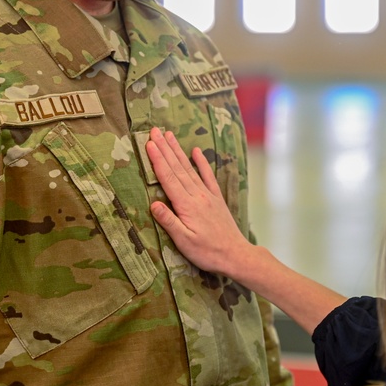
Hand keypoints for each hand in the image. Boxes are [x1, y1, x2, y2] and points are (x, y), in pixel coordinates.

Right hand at [146, 127, 251, 275]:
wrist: (236, 255)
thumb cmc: (207, 252)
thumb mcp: (184, 242)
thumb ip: (169, 222)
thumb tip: (153, 204)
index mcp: (186, 205)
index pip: (168, 178)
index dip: (157, 160)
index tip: (149, 143)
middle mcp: (197, 195)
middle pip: (177, 168)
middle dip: (164, 148)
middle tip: (154, 130)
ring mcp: (207, 195)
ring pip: (189, 168)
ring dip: (178, 151)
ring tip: (169, 135)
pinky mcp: (215, 198)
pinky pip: (208, 176)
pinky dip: (201, 162)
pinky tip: (195, 151)